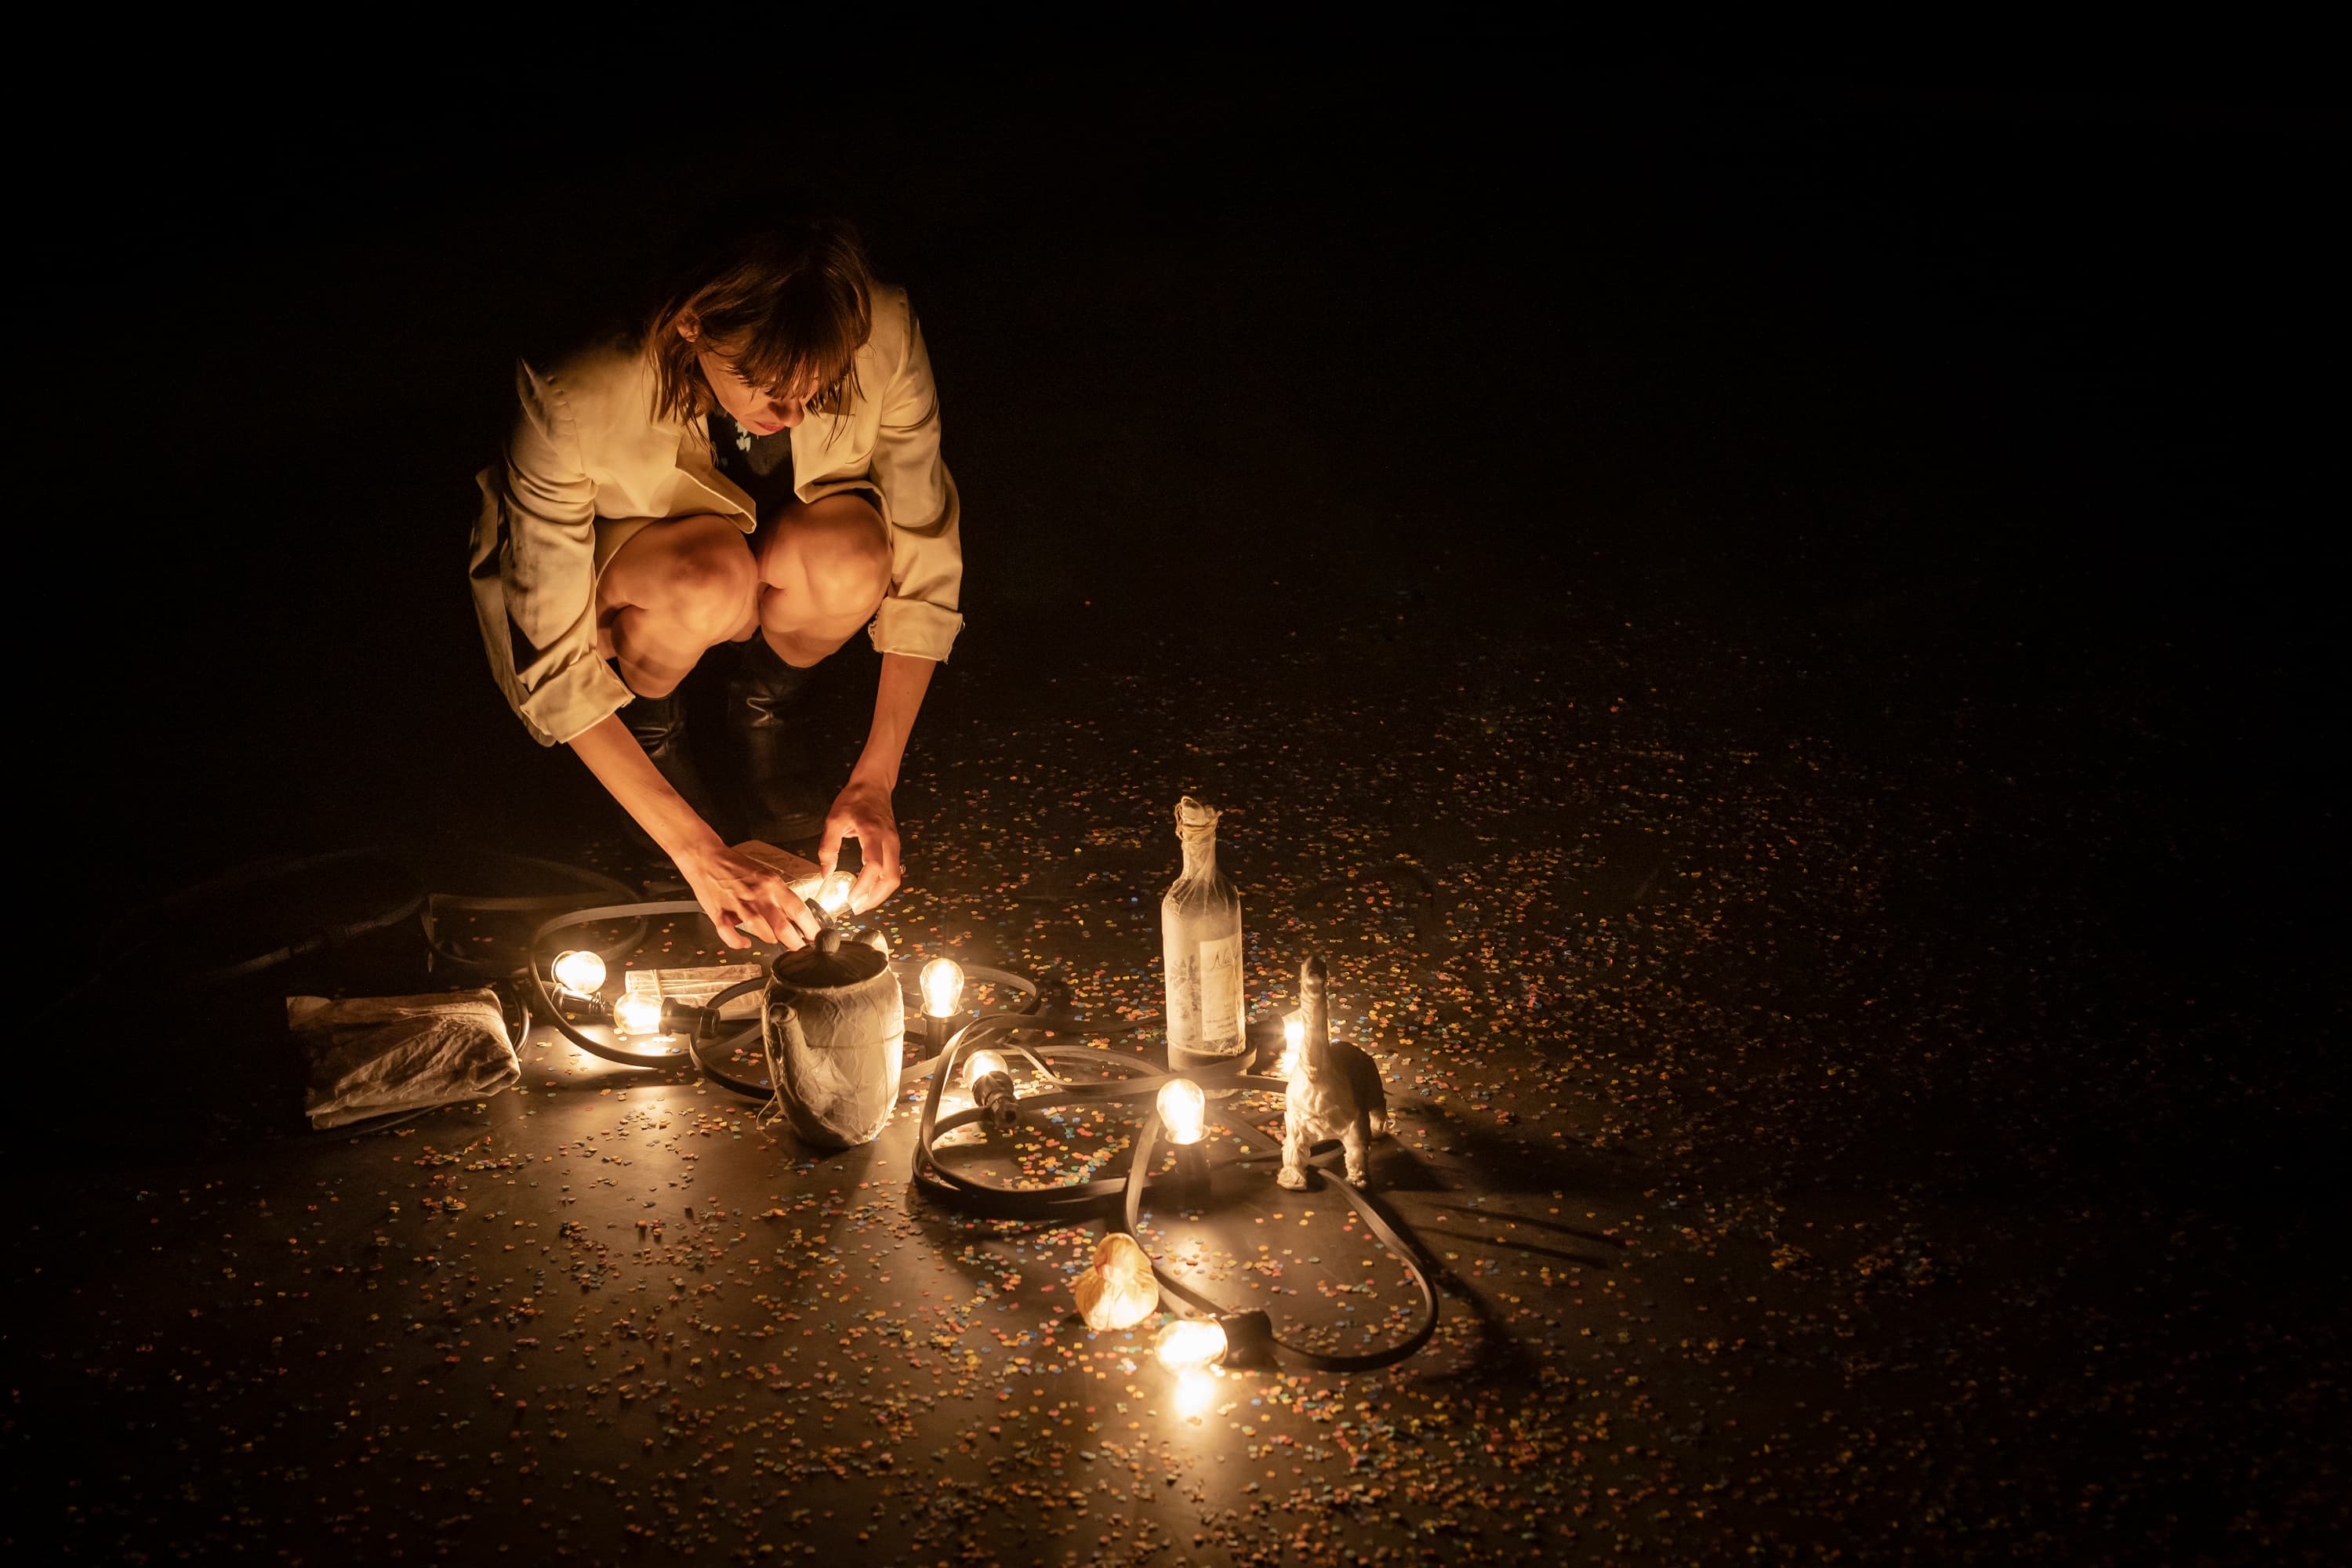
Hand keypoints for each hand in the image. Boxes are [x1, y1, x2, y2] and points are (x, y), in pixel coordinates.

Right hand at [677, 843, 822, 950]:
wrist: (707, 856)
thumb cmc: (737, 866)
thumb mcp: (765, 876)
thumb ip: (778, 896)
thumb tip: (794, 917)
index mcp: (772, 884)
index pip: (799, 909)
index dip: (811, 928)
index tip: (816, 938)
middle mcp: (758, 895)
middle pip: (782, 926)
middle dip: (794, 943)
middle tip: (799, 949)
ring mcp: (738, 904)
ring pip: (760, 930)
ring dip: (769, 940)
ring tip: (773, 941)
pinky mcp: (719, 911)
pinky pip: (729, 933)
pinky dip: (738, 942)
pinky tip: (744, 943)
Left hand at [818, 774, 901, 913]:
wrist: (874, 785)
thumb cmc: (853, 799)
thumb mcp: (833, 820)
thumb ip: (828, 847)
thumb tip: (825, 873)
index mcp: (873, 833)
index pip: (874, 866)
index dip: (863, 886)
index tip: (850, 898)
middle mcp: (889, 841)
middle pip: (891, 878)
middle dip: (875, 898)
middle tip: (857, 908)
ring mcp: (895, 844)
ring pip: (895, 877)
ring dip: (880, 894)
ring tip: (862, 903)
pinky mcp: (895, 846)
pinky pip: (893, 870)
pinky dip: (882, 884)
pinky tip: (868, 889)